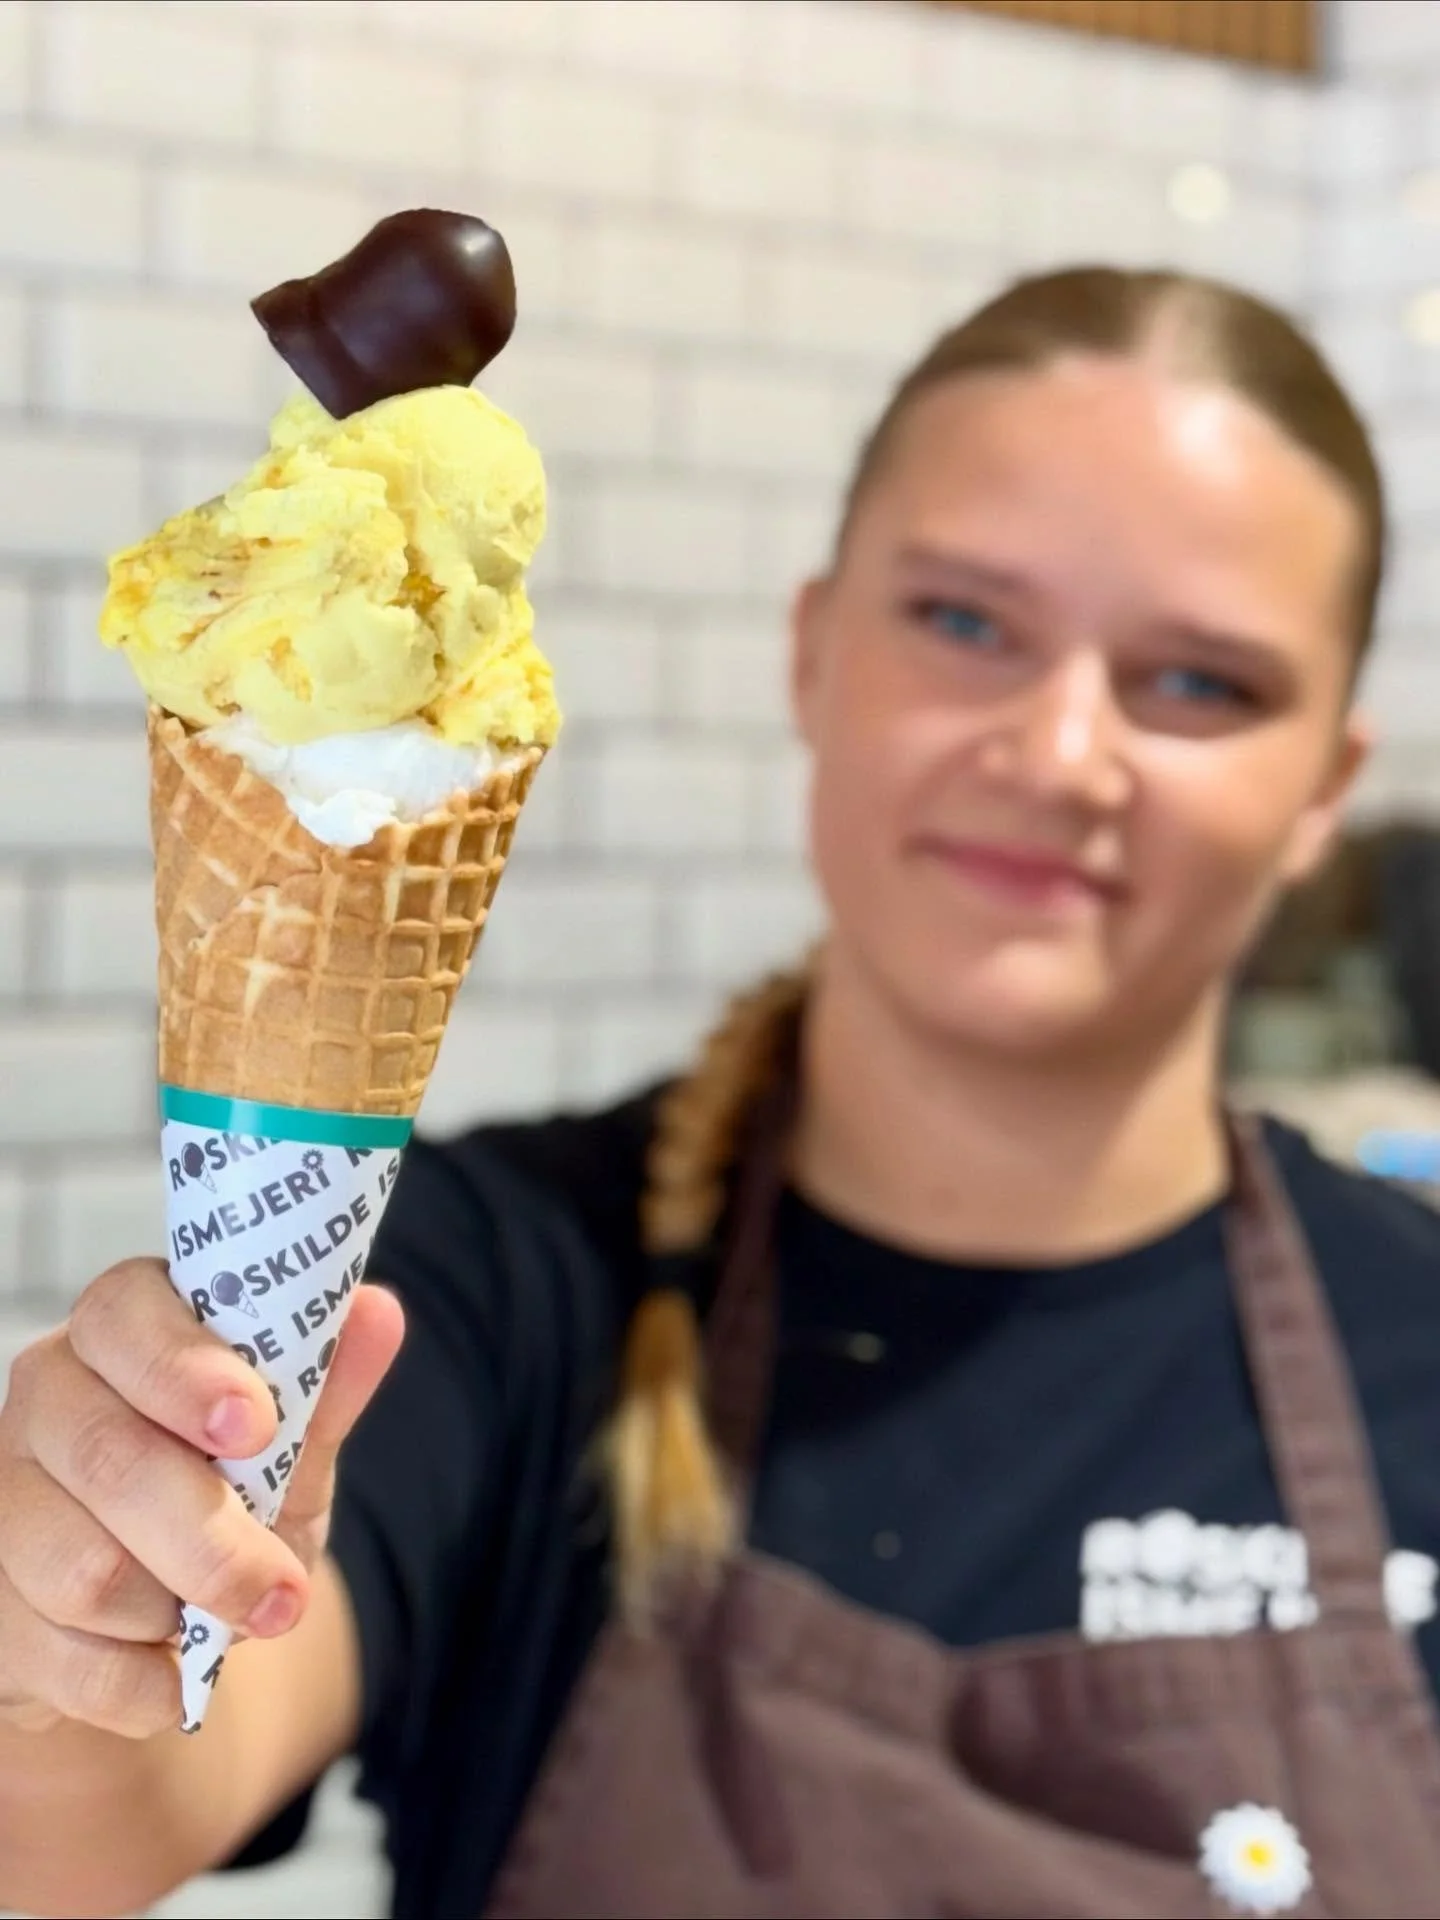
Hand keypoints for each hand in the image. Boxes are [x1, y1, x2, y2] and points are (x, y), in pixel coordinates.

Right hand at [0, 1258, 402, 1739]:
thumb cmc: (232, 1492)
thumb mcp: (292, 1442)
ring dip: (177, 1612)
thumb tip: (378, 1314)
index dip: (186, 1371)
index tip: (255, 1425)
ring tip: (223, 1618)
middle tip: (284, 1597)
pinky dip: (139, 1684)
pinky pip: (60, 1659)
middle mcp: (48, 1396)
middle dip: (211, 1541)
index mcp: (123, 1329)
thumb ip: (327, 1383)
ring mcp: (4, 1499)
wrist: (168, 1616)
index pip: (125, 1316)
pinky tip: (172, 1675)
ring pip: (83, 1570)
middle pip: (108, 1459)